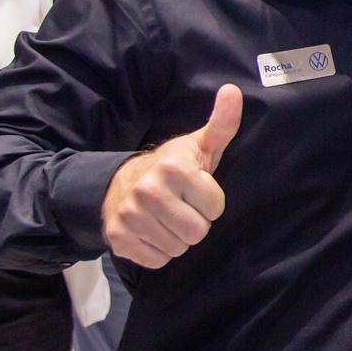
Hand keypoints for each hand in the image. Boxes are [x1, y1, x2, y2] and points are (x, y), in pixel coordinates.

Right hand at [101, 84, 241, 268]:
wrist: (119, 183)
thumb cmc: (171, 166)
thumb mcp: (199, 145)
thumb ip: (222, 123)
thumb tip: (233, 91)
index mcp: (174, 169)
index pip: (215, 208)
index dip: (210, 202)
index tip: (196, 190)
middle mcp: (148, 192)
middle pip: (197, 232)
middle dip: (195, 222)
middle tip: (182, 206)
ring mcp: (130, 217)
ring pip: (178, 248)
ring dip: (177, 237)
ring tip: (167, 217)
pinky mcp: (119, 239)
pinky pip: (157, 260)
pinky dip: (159, 250)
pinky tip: (153, 229)